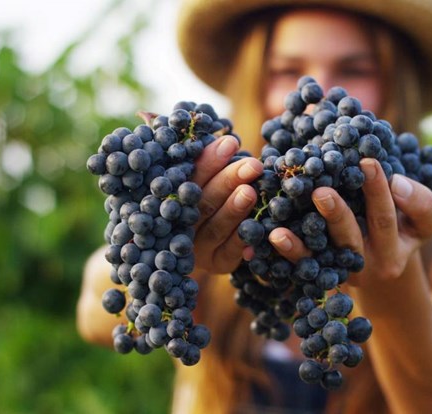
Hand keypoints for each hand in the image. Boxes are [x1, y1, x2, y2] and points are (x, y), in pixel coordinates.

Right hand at [191, 135, 262, 273]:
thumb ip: (204, 159)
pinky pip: (231, 252)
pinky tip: (259, 226)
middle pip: (202, 202)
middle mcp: (180, 224)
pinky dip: (244, 239)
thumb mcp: (205, 176)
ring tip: (250, 192)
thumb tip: (214, 132)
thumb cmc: (212, 193)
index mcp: (173, 198)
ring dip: (234, 209)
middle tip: (252, 165)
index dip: (209, 160)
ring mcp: (198, 248)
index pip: (189, 177)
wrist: (216, 242)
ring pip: (215, 228)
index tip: (231, 142)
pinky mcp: (217, 263)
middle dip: (228, 181)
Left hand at [267, 158, 431, 284]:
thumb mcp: (423, 220)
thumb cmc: (405, 226)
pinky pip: (303, 265)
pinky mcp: (321, 275)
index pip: (388, 220)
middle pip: (352, 239)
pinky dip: (289, 250)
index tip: (367, 162)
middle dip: (337, 214)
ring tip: (283, 225)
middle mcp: (368, 266)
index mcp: (396, 250)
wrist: (385, 263)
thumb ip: (419, 201)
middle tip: (321, 191)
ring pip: (322, 255)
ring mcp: (342, 272)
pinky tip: (275, 235)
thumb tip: (397, 182)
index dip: (380, 193)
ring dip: (303, 240)